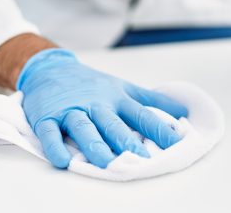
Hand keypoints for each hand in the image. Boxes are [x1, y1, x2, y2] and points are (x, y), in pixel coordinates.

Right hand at [18, 49, 188, 168]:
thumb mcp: (123, 88)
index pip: (141, 115)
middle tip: (141, 159)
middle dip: (127, 142)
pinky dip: (55, 147)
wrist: (50, 68)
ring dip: (94, 145)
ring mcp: (71, 110)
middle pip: (113, 124)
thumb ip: (152, 101)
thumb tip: (183, 111)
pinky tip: (63, 161)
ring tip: (106, 163)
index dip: (159, 129)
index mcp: (117, 98)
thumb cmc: (92, 84)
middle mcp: (96, 104)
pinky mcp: (47, 117)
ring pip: (84, 128)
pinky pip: (50, 133)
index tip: (176, 143)